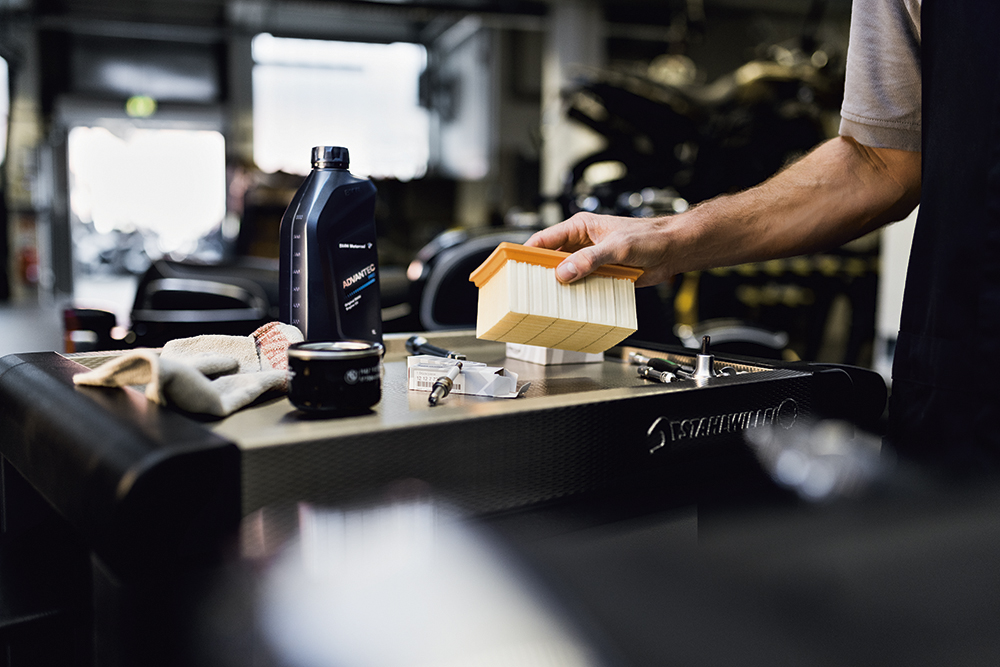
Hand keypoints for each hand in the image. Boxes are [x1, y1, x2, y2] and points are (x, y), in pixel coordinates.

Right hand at [525, 212, 675, 287]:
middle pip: (551, 260)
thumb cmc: (649, 236)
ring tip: (547, 300)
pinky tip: (572, 304)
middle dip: (540, 273)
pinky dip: (576, 296)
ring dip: (560, 287)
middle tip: (528, 288)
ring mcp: (590, 261)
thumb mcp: (617, 247)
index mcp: (580, 227)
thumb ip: (590, 259)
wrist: (672, 249)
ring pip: (565, 276)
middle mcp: (582, 244)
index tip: (512, 264)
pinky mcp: (600, 276)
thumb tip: (565, 272)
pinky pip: (582, 287)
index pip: (544, 239)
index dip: (526, 251)